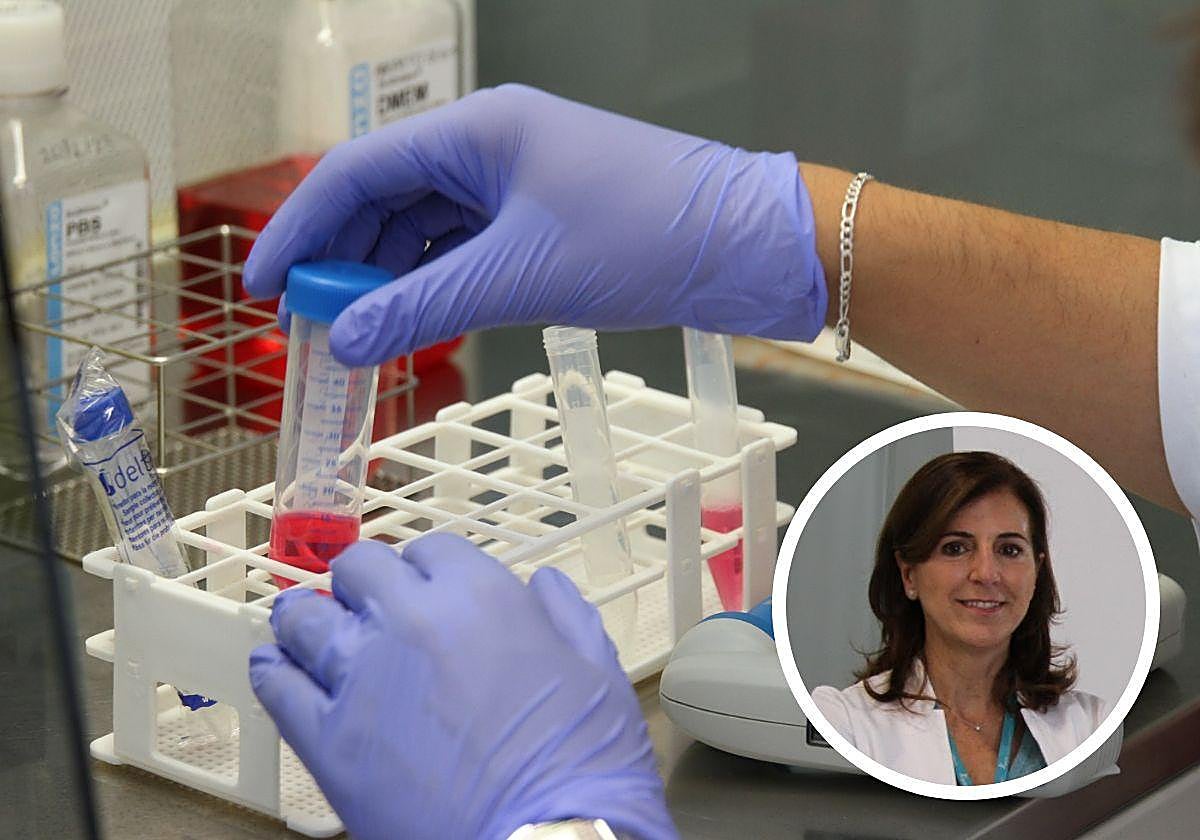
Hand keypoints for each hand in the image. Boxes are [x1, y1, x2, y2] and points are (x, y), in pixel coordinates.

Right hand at [243, 84, 824, 365]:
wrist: (744, 244)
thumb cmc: (645, 234)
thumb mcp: (521, 275)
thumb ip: (425, 307)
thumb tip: (344, 340)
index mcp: (477, 130)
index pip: (358, 170)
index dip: (301, 228)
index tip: (263, 284)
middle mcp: (490, 146)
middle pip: (386, 198)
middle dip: (343, 260)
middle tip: (307, 324)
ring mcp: (517, 182)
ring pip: (425, 229)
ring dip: (388, 279)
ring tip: (356, 335)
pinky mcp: (542, 219)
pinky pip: (465, 249)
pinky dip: (435, 286)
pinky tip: (415, 322)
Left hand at [249, 535, 675, 839]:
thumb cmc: (581, 765)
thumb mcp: (596, 671)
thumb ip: (566, 616)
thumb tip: (545, 589)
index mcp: (478, 596)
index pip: (430, 549)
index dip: (429, 567)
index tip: (427, 584)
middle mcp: (410, 622)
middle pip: (359, 568)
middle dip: (366, 582)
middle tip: (371, 603)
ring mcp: (360, 679)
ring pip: (306, 618)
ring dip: (308, 616)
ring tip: (306, 622)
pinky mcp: (327, 741)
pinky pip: (277, 688)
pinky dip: (273, 671)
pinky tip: (275, 667)